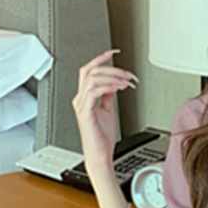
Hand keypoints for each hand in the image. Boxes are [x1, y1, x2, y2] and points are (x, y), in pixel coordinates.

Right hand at [71, 49, 138, 170]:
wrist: (100, 155)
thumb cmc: (102, 137)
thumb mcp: (108, 110)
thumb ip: (108, 96)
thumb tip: (114, 83)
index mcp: (84, 97)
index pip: (89, 71)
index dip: (100, 59)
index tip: (114, 52)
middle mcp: (80, 99)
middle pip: (89, 71)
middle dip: (110, 68)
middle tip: (127, 73)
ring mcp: (82, 105)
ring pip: (91, 78)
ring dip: (112, 77)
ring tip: (126, 82)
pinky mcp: (86, 113)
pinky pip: (94, 92)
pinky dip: (107, 86)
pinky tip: (118, 88)